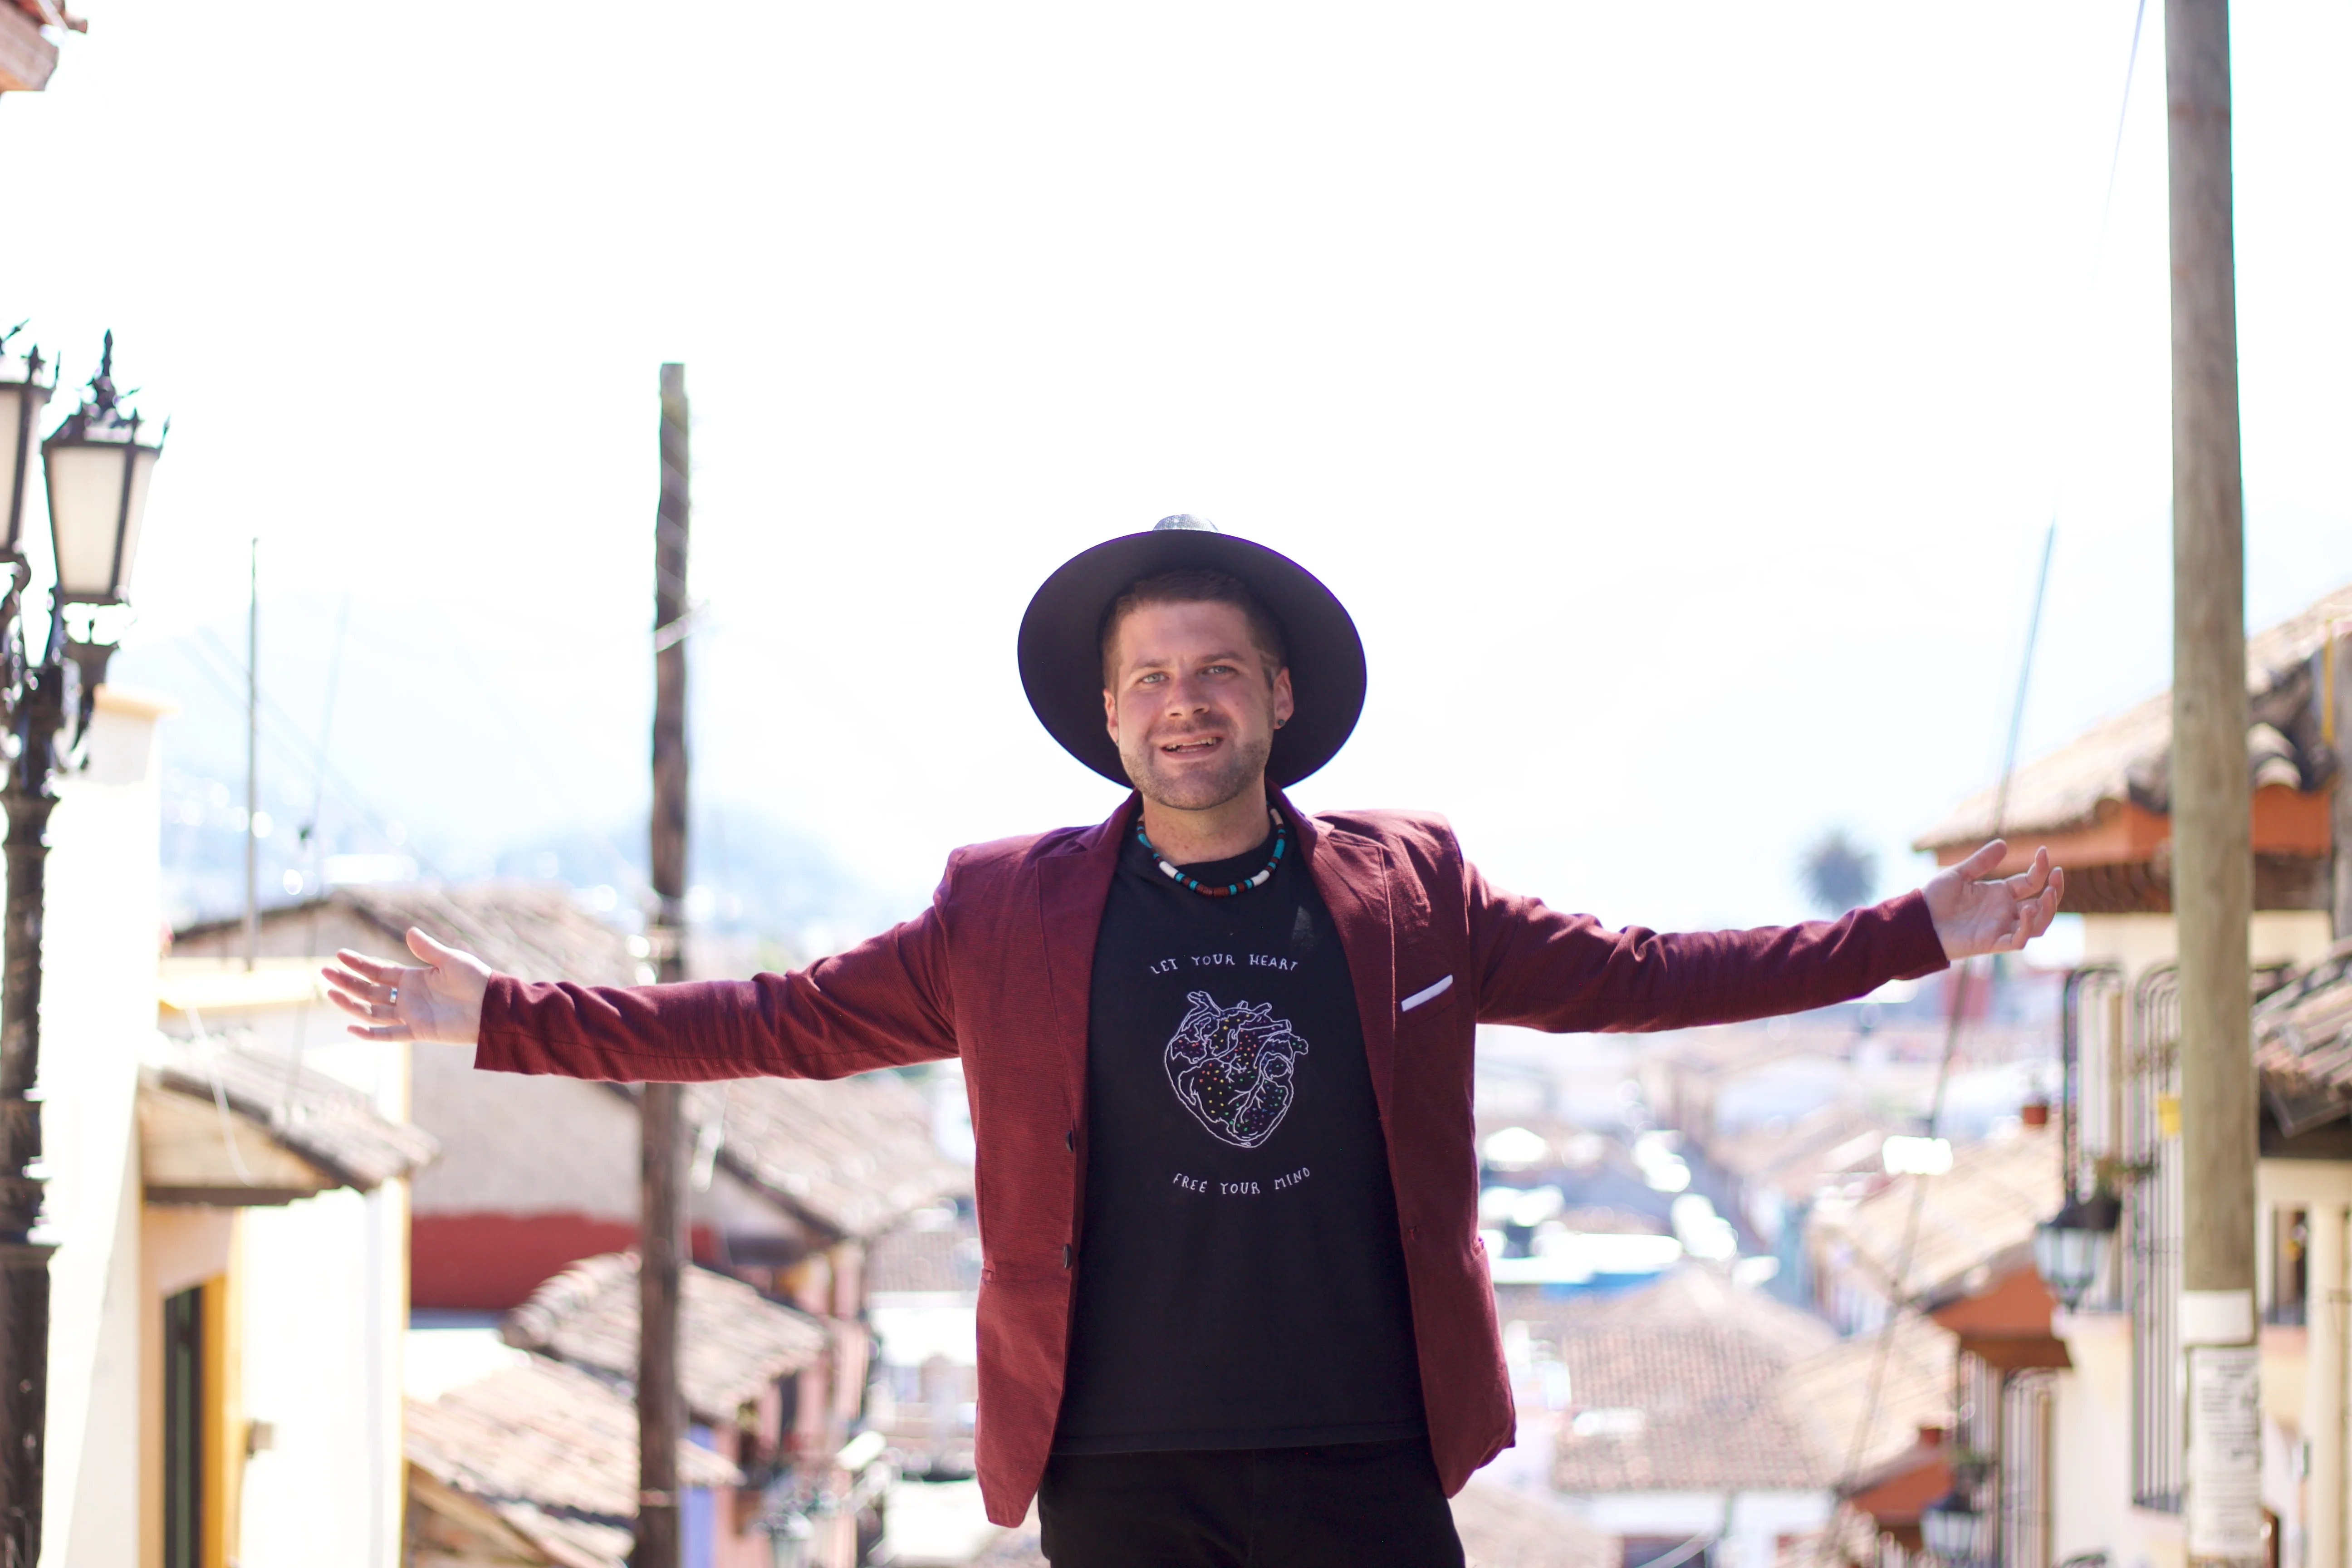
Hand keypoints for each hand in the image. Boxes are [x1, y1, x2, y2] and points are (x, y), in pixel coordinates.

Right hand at [321, 927, 491, 1044]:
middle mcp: (408, 997)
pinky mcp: (418, 1031)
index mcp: (414, 978)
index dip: (359, 964)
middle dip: (347, 981)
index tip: (339, 954)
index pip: (379, 971)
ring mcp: (411, 1015)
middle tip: (324, 972)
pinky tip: (351, 1026)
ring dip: (351, 1003)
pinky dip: (370, 1033)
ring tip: (330, 992)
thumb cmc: (476, 981)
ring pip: (373, 1010)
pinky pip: (390, 1034)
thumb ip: (428, 949)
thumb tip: (408, 932)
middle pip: (370, 990)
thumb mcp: (451, 961)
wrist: (493, 1007)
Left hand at [1922, 841, 2065, 959]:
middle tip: (2057, 874)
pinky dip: (2027, 927)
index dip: (2040, 869)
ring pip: (2038, 924)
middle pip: (2042, 905)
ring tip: (2048, 892)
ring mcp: (2000, 928)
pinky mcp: (1992, 942)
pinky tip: (2027, 910)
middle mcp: (2004, 912)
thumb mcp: (1959, 875)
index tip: (2044, 851)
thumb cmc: (1935, 899)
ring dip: (2048, 910)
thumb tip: (2004, 843)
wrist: (1917, 920)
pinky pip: (2019, 940)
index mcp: (2000, 894)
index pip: (2030, 882)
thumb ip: (1981, 862)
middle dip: (2054, 891)